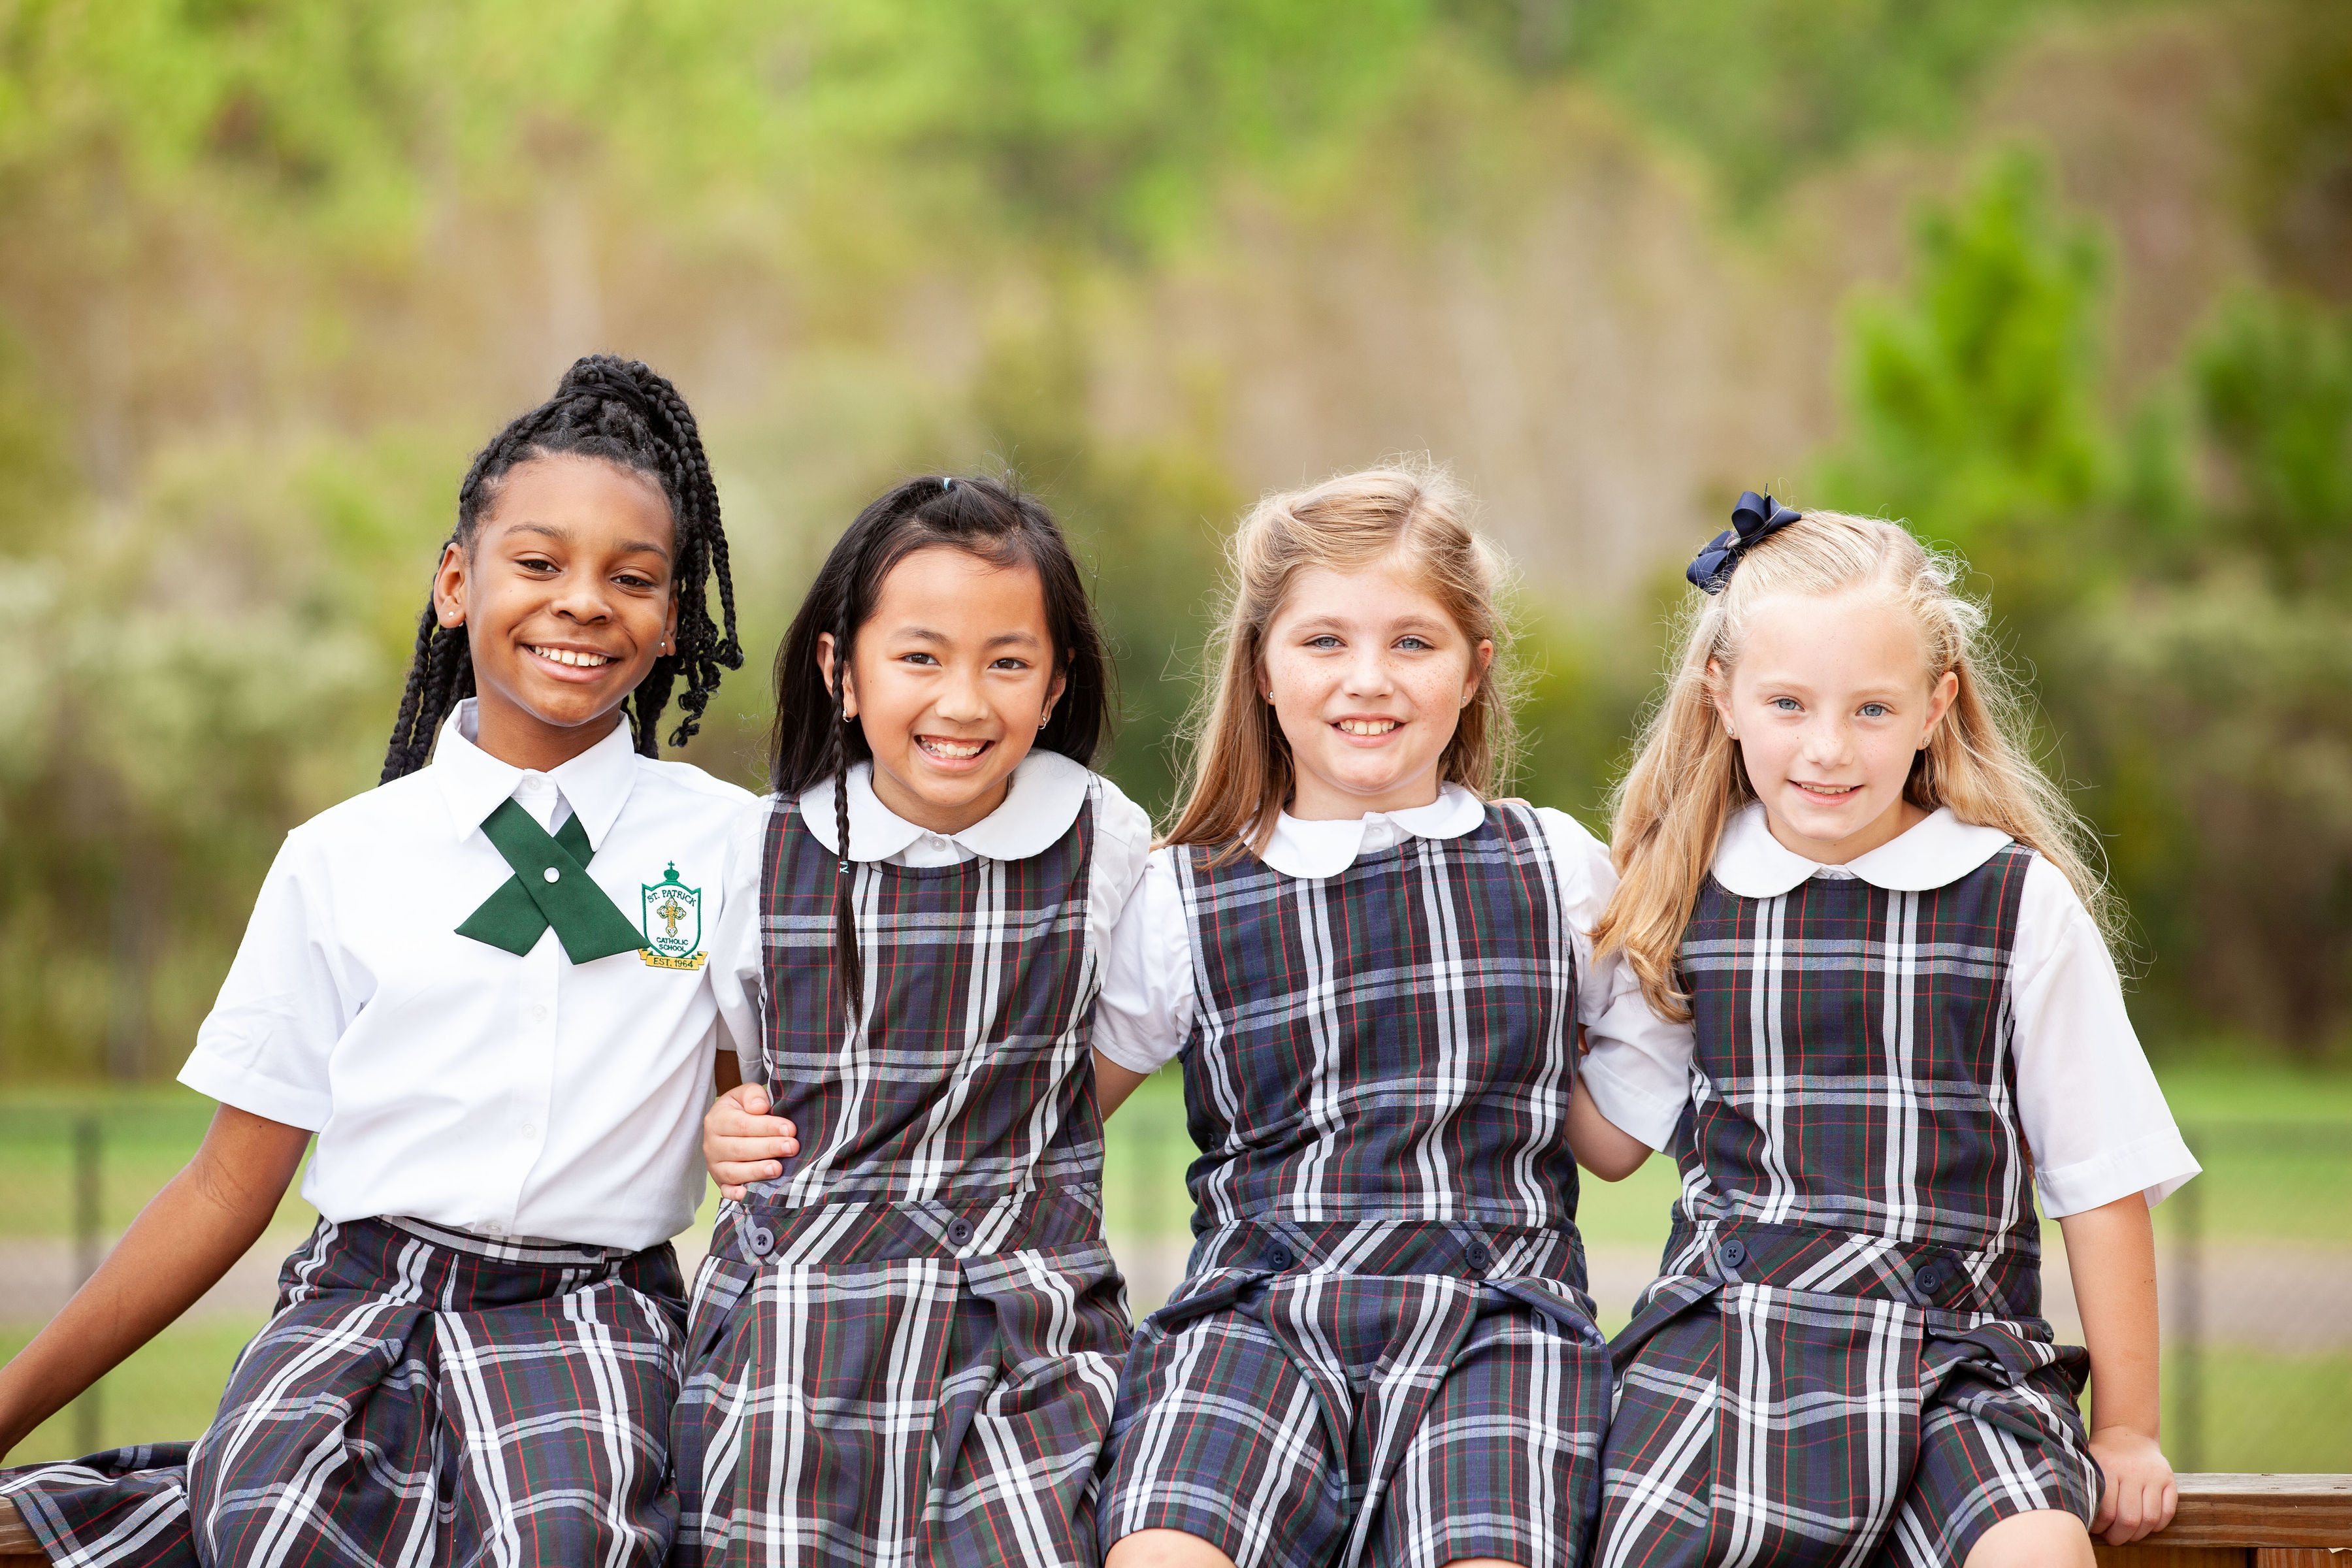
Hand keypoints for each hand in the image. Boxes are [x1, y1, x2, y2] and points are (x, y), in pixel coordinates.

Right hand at [705, 1083, 798, 1200]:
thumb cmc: (744, 1109)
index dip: (767, 1127)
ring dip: (757, 1171)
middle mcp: (711, 1144)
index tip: (790, 1129)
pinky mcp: (720, 1182)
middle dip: (769, 1148)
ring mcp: (714, 1166)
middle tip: (792, 1147)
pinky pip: (726, 1191)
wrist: (729, 1125)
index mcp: (717, 1119)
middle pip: (740, 1149)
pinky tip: (748, 1194)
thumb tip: (760, 1108)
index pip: (742, 1125)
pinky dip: (736, 1194)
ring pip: (733, 1172)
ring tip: (778, 1168)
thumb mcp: (746, 1094)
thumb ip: (753, 1095)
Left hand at [2089, 1426, 2174, 1544]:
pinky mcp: (2169, 1479)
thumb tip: (2080, 1520)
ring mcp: (2153, 1476)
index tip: (2097, 1530)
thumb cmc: (2103, 1455)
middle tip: (2113, 1538)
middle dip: (2119, 1536)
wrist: (2127, 1432)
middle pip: (2129, 1519)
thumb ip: (2088, 1488)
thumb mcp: (2090, 1464)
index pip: (2105, 1511)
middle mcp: (2132, 1472)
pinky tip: (2146, 1526)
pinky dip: (2158, 1525)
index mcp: (2108, 1468)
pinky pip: (2167, 1512)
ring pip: (2149, 1518)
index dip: (2101, 1527)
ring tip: (2128, 1534)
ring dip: (2138, 1534)